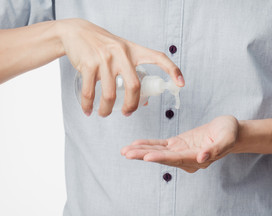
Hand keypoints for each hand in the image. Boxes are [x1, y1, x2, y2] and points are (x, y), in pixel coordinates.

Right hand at [57, 19, 183, 116]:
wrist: (77, 32)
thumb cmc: (103, 46)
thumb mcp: (122, 52)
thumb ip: (132, 72)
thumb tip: (143, 101)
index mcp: (134, 51)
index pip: (158, 57)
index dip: (172, 70)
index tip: (181, 84)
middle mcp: (121, 54)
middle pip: (134, 87)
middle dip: (131, 106)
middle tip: (127, 113)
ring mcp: (104, 59)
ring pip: (110, 94)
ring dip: (106, 110)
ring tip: (104, 113)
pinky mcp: (88, 64)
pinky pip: (90, 91)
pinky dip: (88, 105)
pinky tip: (88, 110)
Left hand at [121, 116, 238, 172]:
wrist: (229, 131)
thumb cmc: (230, 133)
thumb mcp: (227, 138)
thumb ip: (216, 149)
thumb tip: (202, 158)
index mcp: (197, 159)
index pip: (177, 159)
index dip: (161, 158)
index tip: (146, 157)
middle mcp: (187, 159)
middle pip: (163, 158)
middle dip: (144, 156)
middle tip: (127, 154)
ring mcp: (181, 152)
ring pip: (159, 152)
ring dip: (141, 151)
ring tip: (125, 151)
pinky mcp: (178, 144)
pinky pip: (161, 145)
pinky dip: (148, 144)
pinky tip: (135, 144)